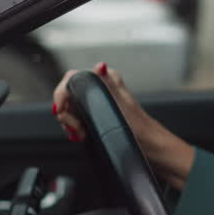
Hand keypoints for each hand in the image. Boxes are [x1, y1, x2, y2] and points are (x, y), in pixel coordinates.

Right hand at [52, 62, 194, 189]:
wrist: (152, 148)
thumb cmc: (140, 130)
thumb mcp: (120, 105)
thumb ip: (106, 85)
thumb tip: (100, 66)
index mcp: (107, 79)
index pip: (72, 78)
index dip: (63, 95)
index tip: (61, 110)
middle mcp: (102, 88)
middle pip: (68, 94)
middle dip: (67, 112)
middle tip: (77, 127)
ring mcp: (98, 103)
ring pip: (71, 108)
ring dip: (70, 122)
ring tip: (82, 133)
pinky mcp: (97, 117)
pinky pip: (77, 119)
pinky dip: (75, 128)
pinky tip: (82, 135)